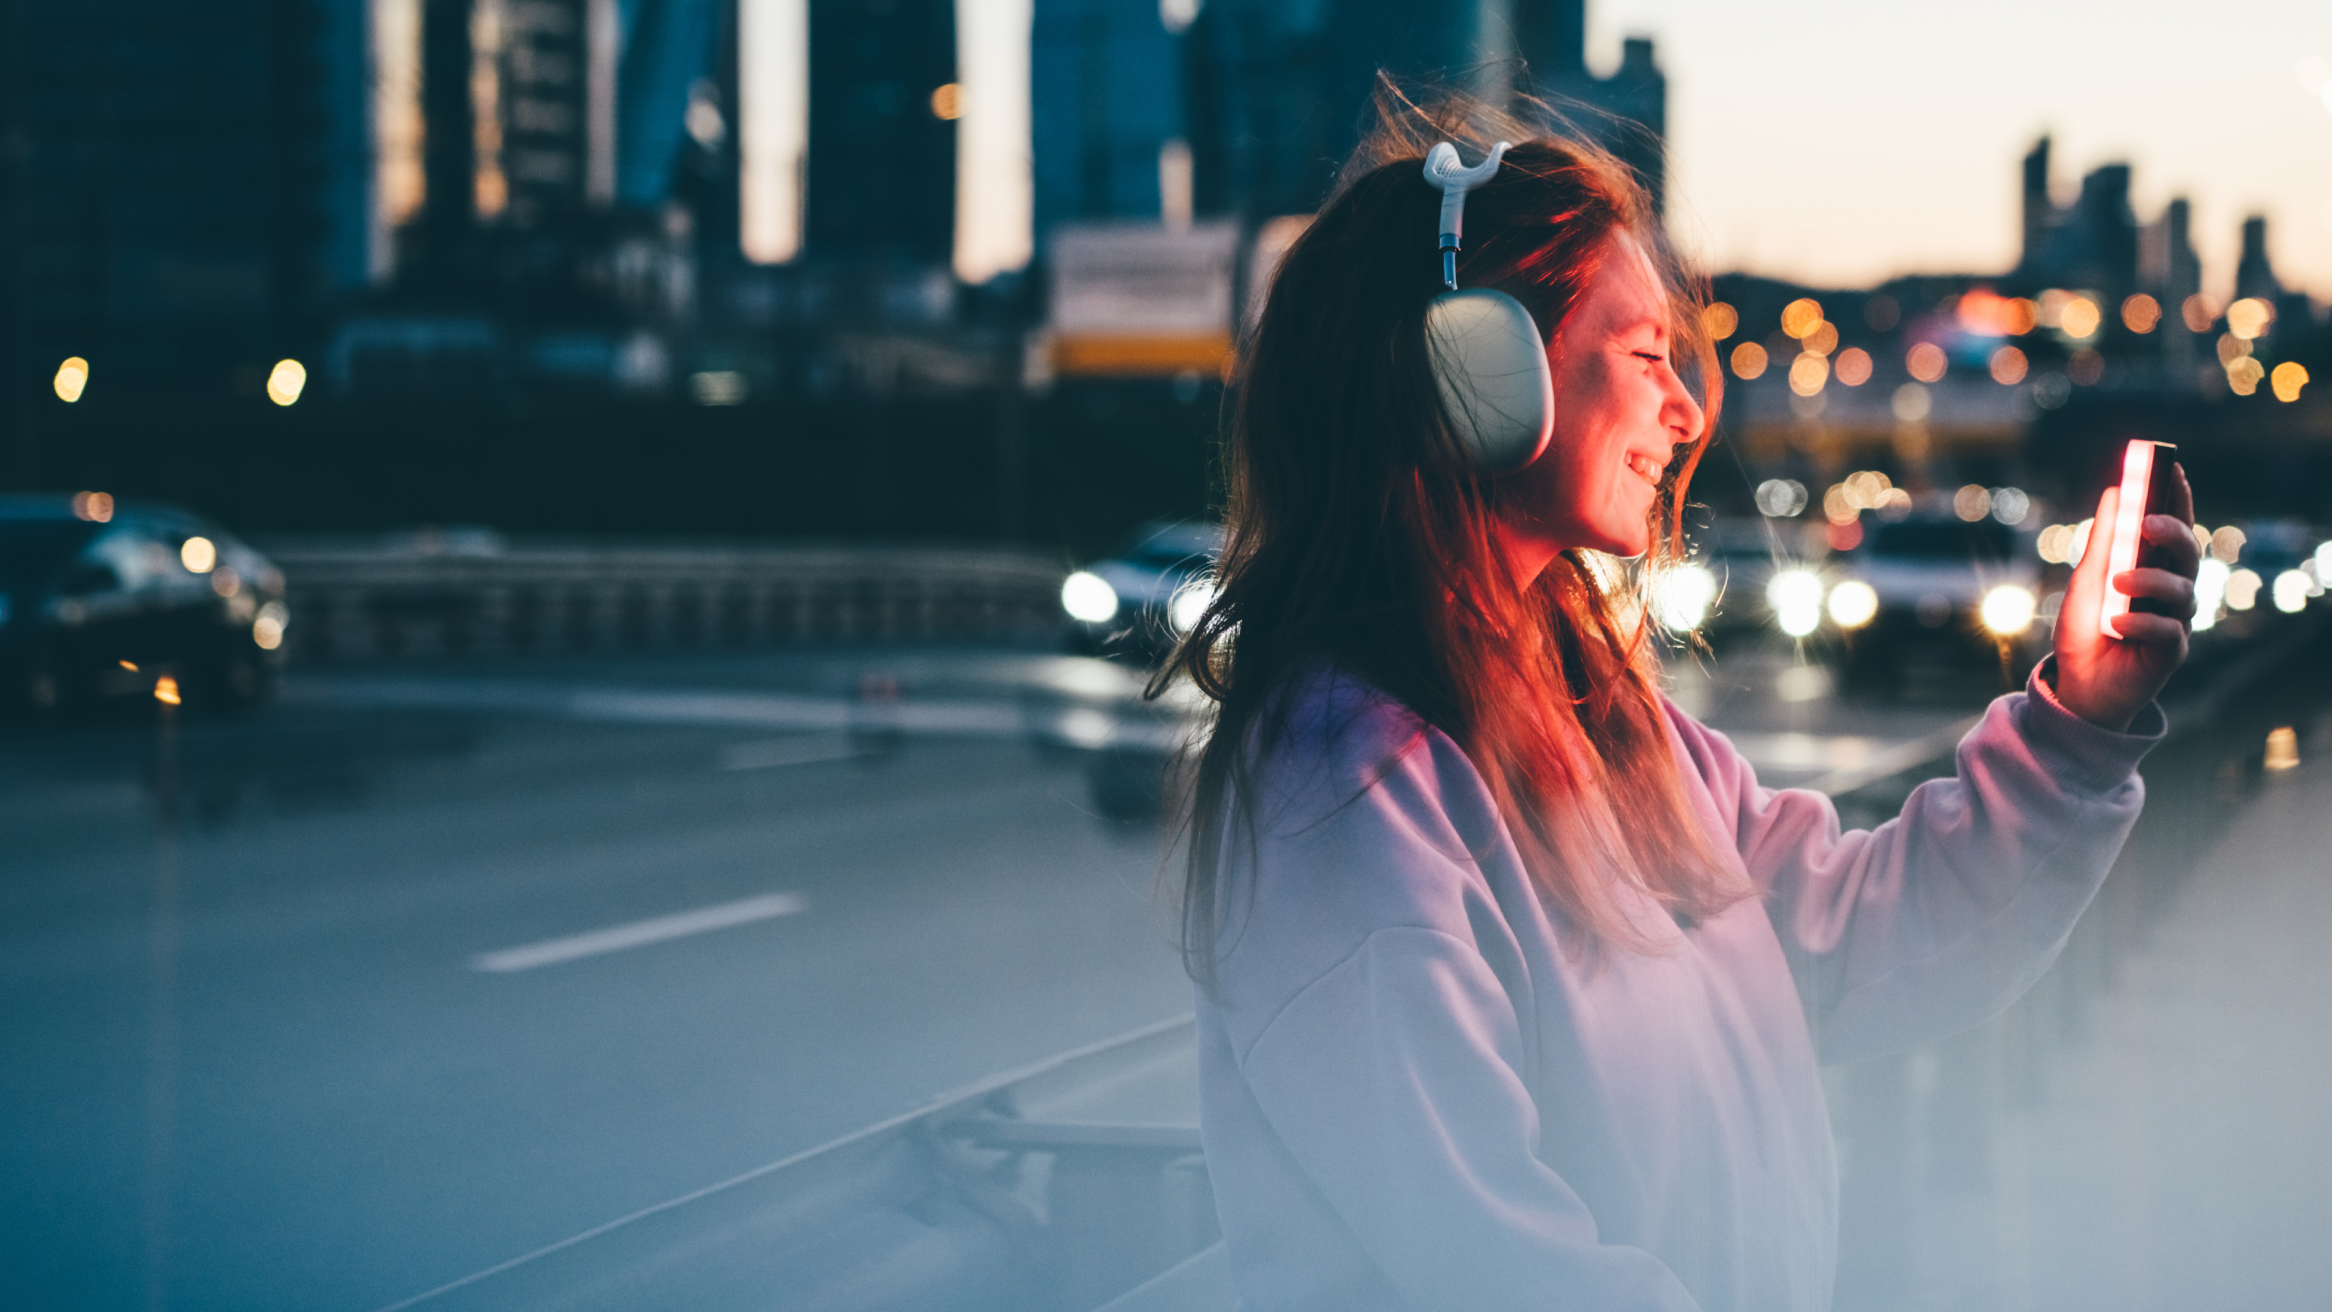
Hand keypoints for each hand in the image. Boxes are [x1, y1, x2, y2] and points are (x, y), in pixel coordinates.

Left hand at [2050, 462, 2197, 731]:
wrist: (2075, 684)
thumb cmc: (2084, 630)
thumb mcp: (2087, 580)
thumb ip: (2105, 541)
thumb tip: (2115, 491)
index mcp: (2154, 568)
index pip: (2173, 527)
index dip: (2177, 498)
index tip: (2171, 468)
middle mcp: (2171, 591)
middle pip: (2188, 555)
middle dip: (2172, 533)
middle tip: (2145, 522)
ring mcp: (2175, 621)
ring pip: (2182, 590)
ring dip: (2149, 581)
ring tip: (2117, 582)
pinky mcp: (2171, 653)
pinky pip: (2169, 631)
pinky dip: (2141, 623)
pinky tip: (2117, 623)